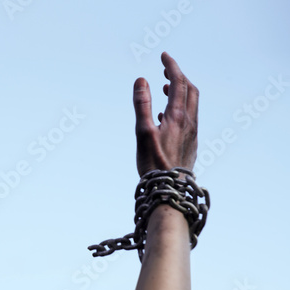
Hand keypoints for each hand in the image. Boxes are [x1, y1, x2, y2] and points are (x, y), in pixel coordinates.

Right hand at [133, 52, 198, 176]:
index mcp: (178, 116)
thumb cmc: (154, 163)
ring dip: (179, 92)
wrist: (170, 189)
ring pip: (191, 104)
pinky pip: (188, 118)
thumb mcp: (143, 132)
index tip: (164, 55)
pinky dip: (178, 107)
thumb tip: (142, 80)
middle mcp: (189, 122)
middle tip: (165, 69)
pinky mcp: (190, 143)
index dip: (172, 66)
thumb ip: (142, 104)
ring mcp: (192, 133)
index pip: (178, 83)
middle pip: (190, 90)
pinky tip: (164, 116)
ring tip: (164, 89)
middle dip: (179, 76)